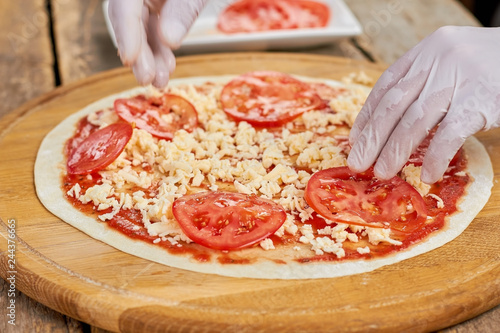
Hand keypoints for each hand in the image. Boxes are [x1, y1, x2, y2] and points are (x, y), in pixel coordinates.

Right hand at [108, 0, 206, 87]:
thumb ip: (184, 10)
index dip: (126, 32)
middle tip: (147, 79)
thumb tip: (169, 40)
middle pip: (128, 18)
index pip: (124, 4)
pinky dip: (160, 48)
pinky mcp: (159, 5)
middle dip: (138, 52)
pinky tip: (166, 66)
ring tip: (160, 81)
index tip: (130, 59)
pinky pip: (154, 28)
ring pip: (141, 27)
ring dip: (150, 56)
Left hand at [347, 26, 499, 182]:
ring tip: (383, 172)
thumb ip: (424, 85)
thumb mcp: (451, 65)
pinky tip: (426, 174)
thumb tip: (390, 126)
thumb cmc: (490, 67)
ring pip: (414, 121)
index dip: (367, 116)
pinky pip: (449, 134)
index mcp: (426, 51)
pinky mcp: (480, 100)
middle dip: (372, 138)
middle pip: (393, 105)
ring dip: (394, 151)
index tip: (355, 139)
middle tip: (358, 163)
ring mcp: (458, 79)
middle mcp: (437, 61)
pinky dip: (435, 156)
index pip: (386, 86)